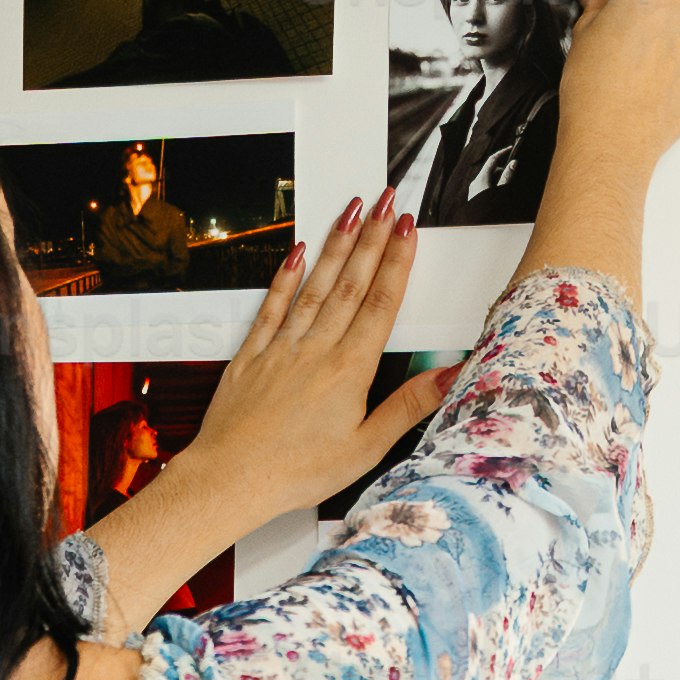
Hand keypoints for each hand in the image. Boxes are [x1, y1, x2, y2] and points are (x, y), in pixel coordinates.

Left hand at [176, 197, 441, 530]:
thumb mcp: (366, 448)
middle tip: (385, 200)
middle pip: (351, 282)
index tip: (407, 228)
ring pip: (315, 285)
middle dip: (372, 237)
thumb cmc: (294, 472)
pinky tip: (297, 252)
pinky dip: (286, 276)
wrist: (230, 479)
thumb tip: (449, 375)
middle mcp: (316, 349)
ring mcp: (282, 347)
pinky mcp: (252, 354)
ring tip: (351, 211)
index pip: (381, 303)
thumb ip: (408, 406)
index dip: (397, 261)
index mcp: (349, 370)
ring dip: (335, 245)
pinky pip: (273, 305)